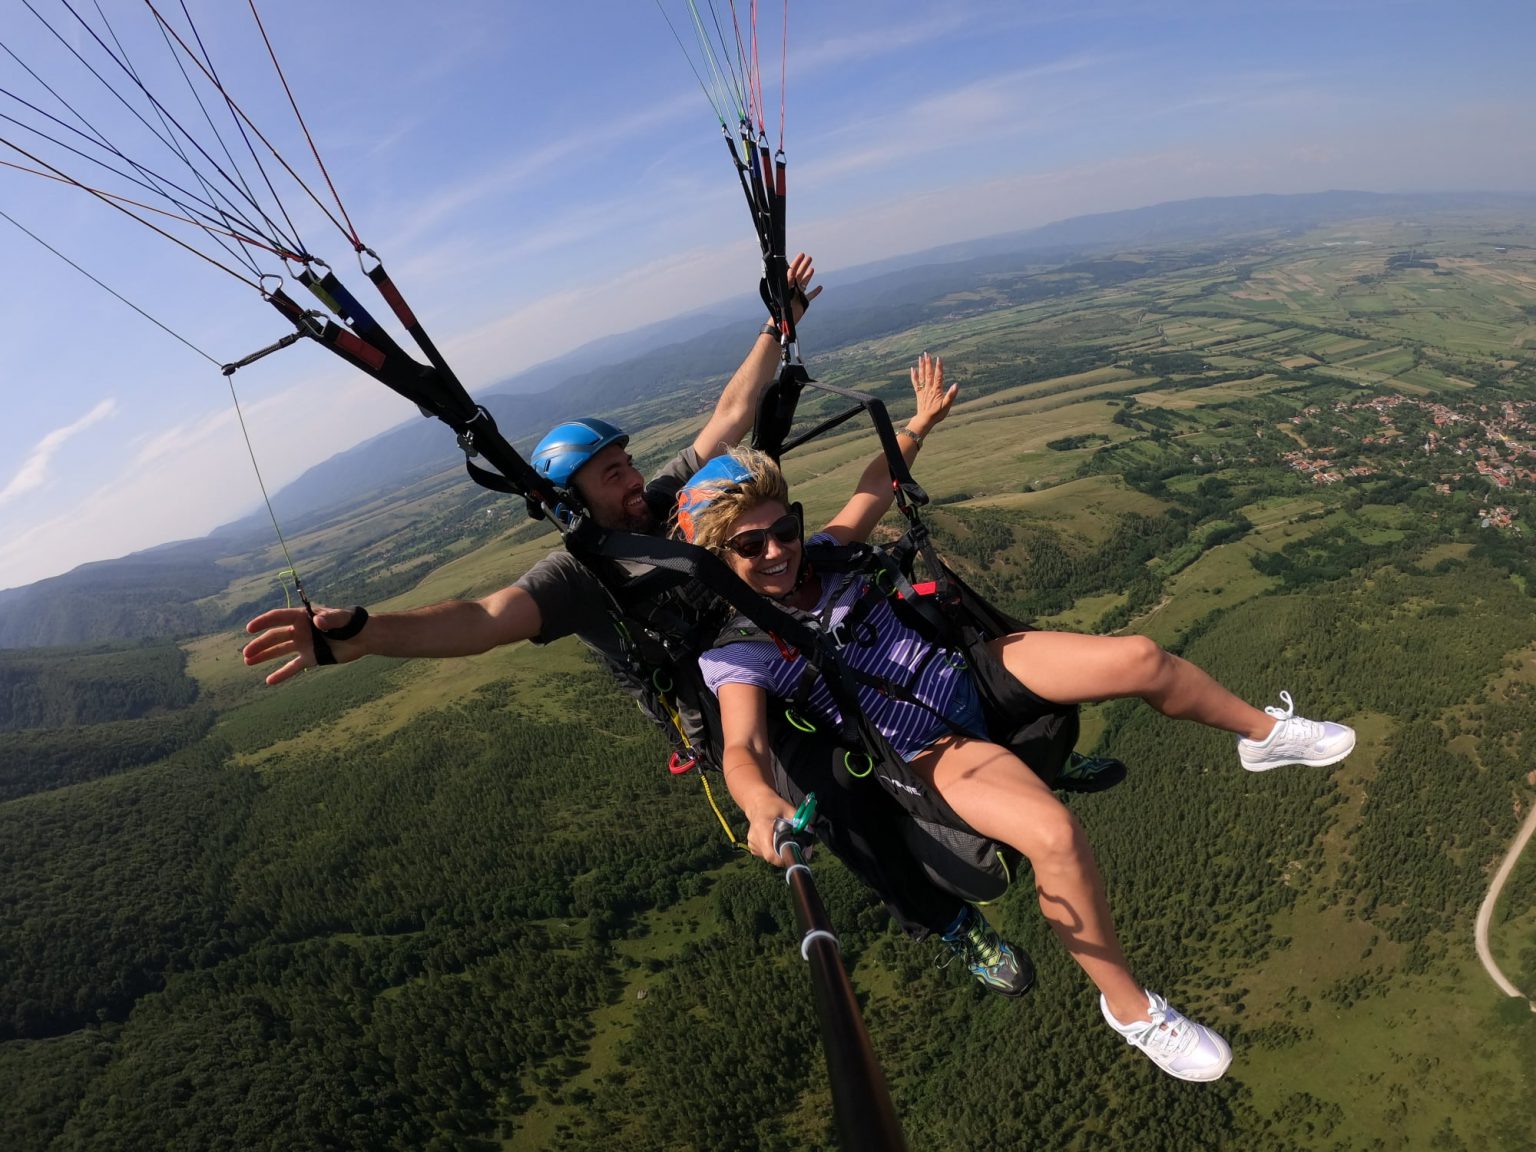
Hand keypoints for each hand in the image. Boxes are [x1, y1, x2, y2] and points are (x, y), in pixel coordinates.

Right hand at [243, 604, 364, 685]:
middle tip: (246, 654)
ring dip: (264, 655)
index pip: (279, 617)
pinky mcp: (311, 658)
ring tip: (248, 662)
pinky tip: (269, 680)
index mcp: (303, 617)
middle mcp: (300, 630)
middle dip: (260, 644)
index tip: (250, 629)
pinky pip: (293, 666)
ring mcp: (304, 644)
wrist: (364, 637)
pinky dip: (282, 674)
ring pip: (280, 650)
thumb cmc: (352, 622)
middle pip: (275, 636)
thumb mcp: (342, 619)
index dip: (264, 622)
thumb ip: (330, 619)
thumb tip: (317, 622)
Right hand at [745, 794, 799, 865]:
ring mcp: (752, 843)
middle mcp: (754, 839)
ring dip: (777, 852)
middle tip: (791, 845)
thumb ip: (800, 826)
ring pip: (768, 856)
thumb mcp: (789, 810)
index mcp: (762, 829)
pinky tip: (773, 839)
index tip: (793, 855)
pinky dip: (772, 850)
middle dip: (783, 854)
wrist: (757, 802)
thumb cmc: (774, 806)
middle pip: (771, 857)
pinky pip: (765, 854)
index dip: (782, 859)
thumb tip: (809, 849)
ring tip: (781, 839)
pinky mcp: (752, 846)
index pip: (770, 854)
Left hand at [787, 252, 820, 323]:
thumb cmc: (782, 307)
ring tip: (812, 268)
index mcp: (788, 284)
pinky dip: (815, 291)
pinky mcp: (803, 302)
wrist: (785, 321)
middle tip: (809, 257)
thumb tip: (791, 269)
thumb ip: (788, 281)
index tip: (802, 254)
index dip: (797, 262)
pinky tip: (820, 287)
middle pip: (799, 274)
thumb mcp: (785, 292)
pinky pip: (810, 295)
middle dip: (804, 265)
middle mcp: (793, 288)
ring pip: (805, 282)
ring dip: (808, 275)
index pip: (793, 270)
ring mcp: (799, 294)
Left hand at [908, 352, 957, 435]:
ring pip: (922, 376)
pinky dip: (914, 376)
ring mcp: (923, 390)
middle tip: (927, 353)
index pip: (938, 376)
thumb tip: (956, 385)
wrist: (925, 420)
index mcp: (937, 390)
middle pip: (929, 373)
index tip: (939, 358)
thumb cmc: (937, 414)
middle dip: (928, 363)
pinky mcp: (919, 394)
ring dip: (921, 366)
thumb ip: (951, 395)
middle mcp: (929, 388)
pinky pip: (915, 383)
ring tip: (921, 357)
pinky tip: (913, 369)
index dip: (939, 367)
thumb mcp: (947, 405)